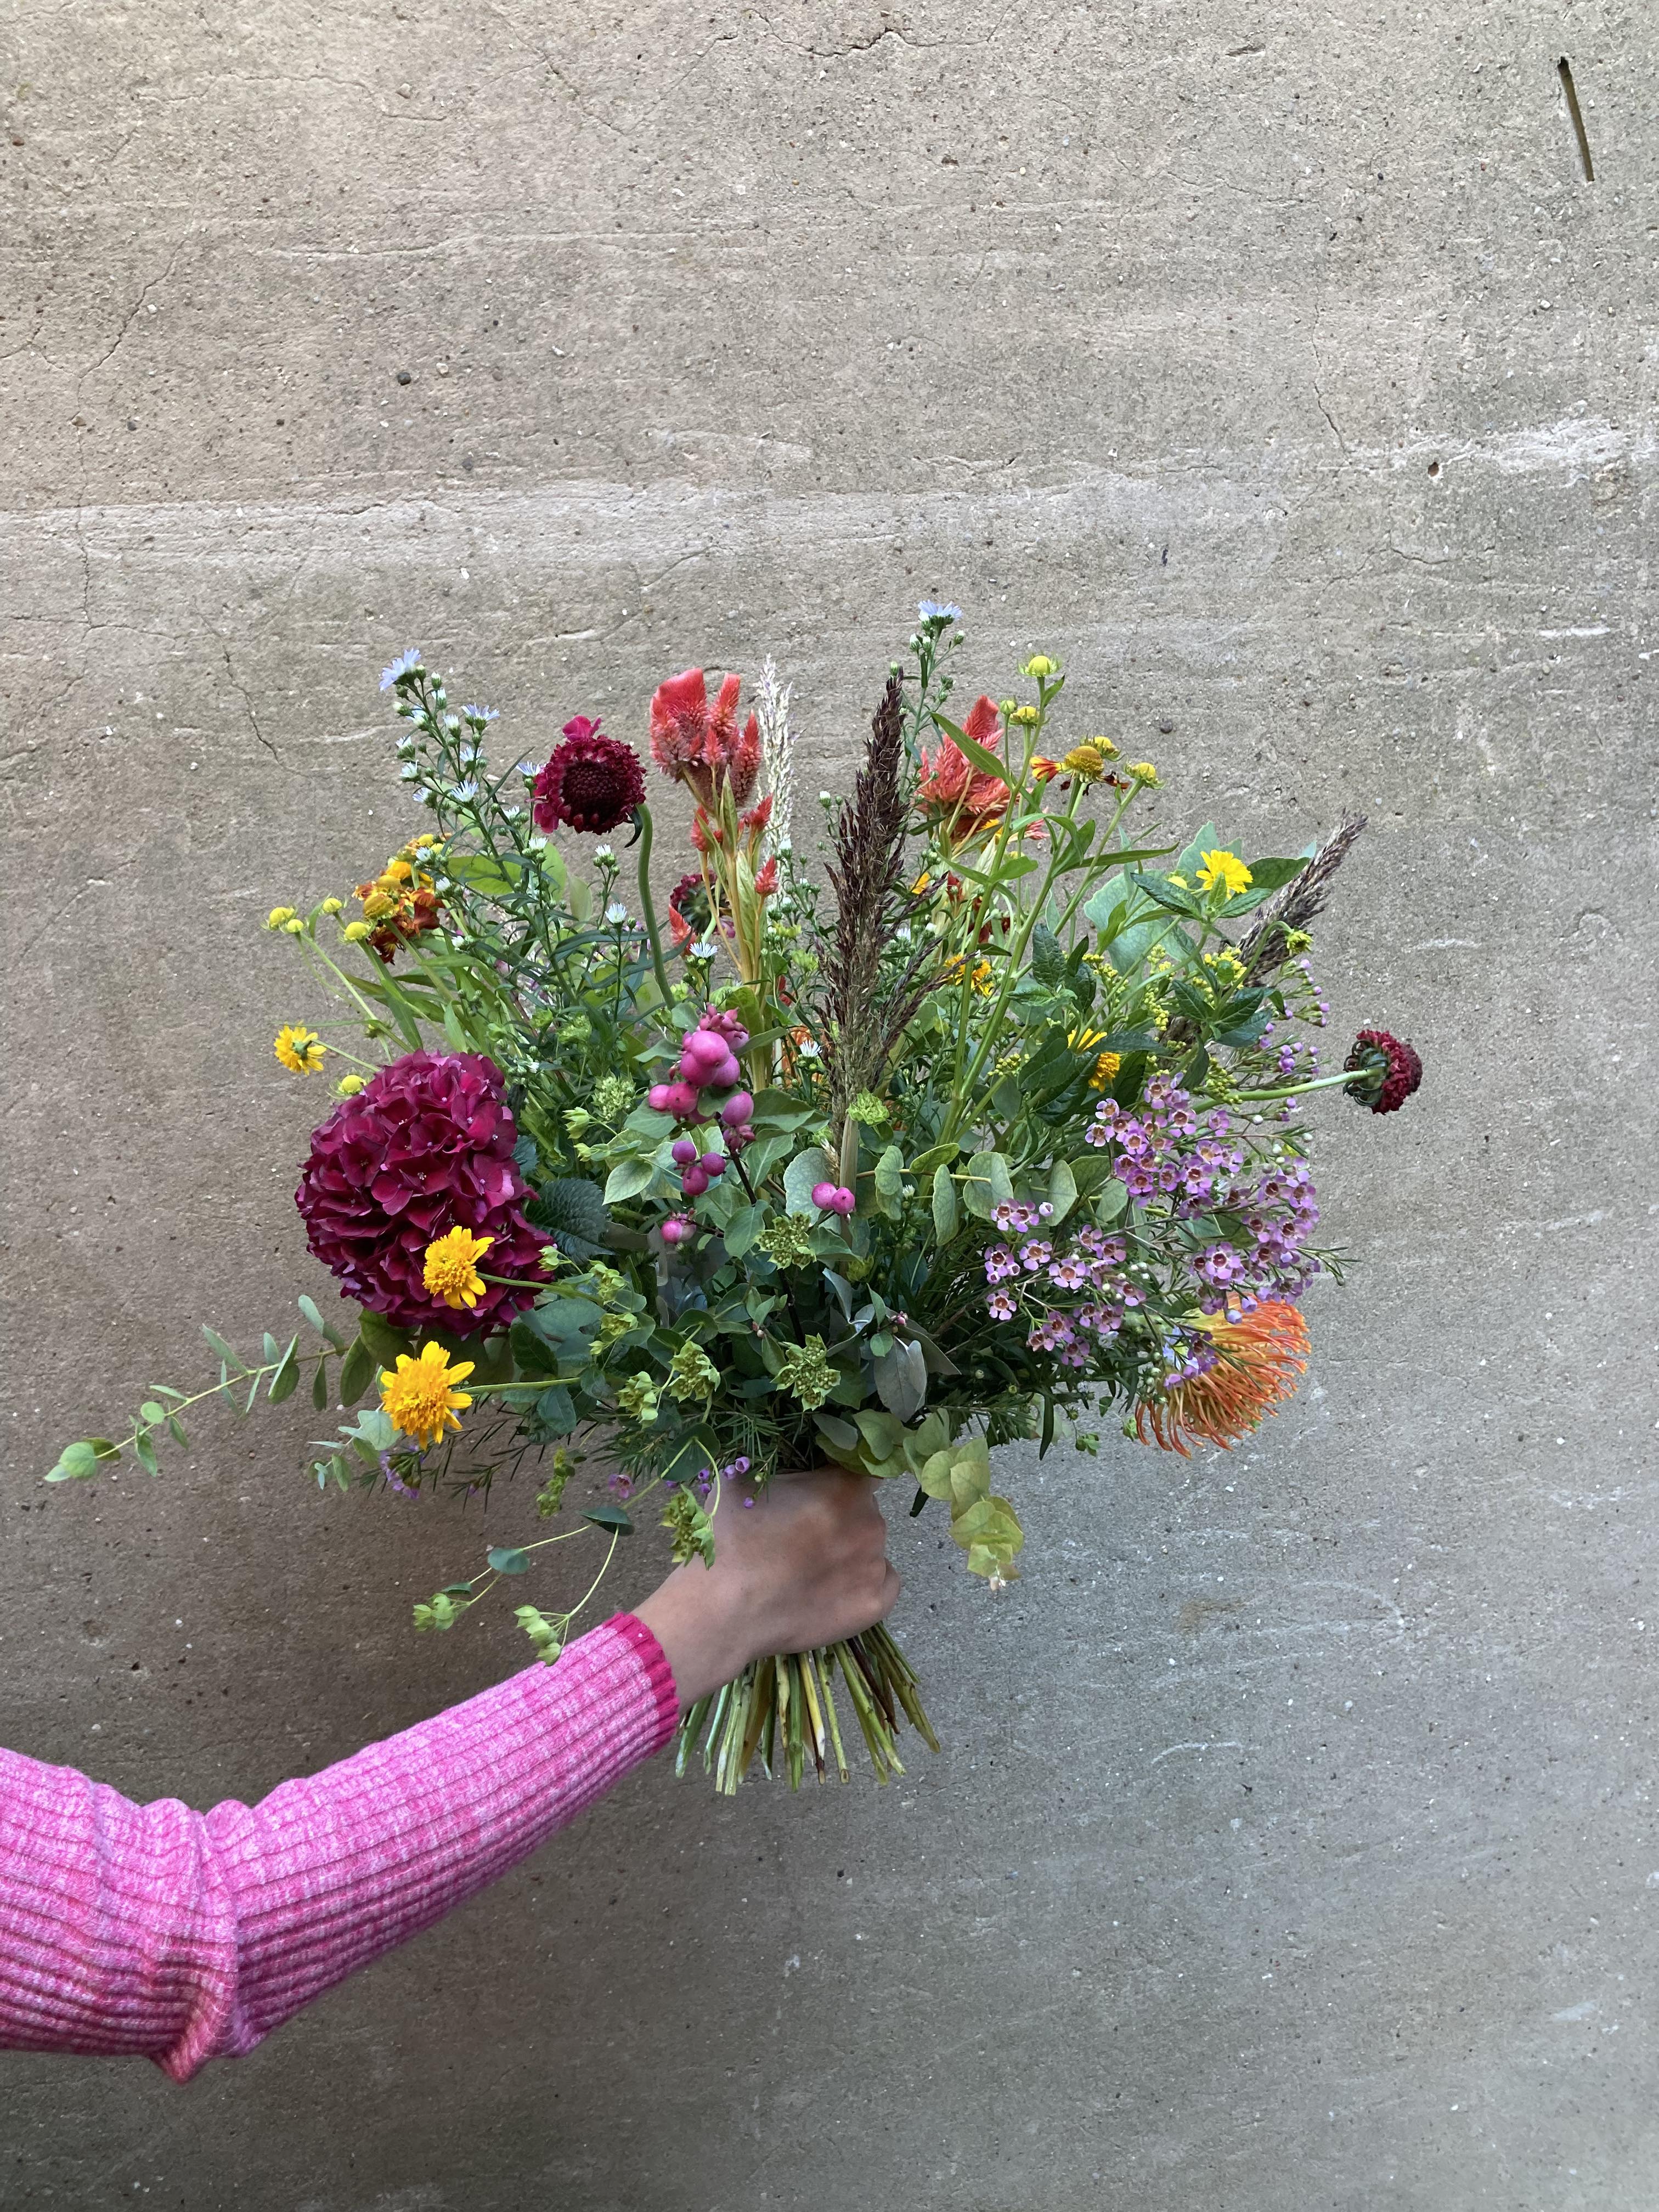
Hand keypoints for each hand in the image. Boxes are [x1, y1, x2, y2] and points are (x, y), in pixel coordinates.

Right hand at [633, 1466, 899, 1707]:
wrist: (719, 1609)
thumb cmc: (727, 1538)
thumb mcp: (745, 1478)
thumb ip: (782, 1468)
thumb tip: (791, 1467)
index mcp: (843, 1486)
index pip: (860, 1468)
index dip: (838, 1479)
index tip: (816, 1493)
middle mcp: (870, 1522)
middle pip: (863, 1510)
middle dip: (839, 1516)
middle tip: (801, 1535)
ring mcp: (875, 1566)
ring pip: (869, 1547)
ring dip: (848, 1550)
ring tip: (808, 1570)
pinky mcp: (874, 1606)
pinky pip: (883, 1583)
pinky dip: (863, 1582)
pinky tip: (831, 1590)